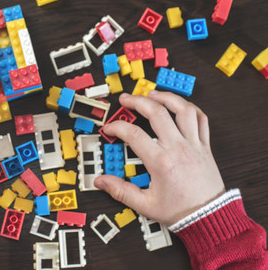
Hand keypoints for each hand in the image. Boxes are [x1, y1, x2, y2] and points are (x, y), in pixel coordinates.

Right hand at [94, 91, 224, 224]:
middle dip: (137, 101)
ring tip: (152, 94)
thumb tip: (101, 181)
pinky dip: (190, 107)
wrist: (210, 218)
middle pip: (156, 112)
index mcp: (161, 162)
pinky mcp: (205, 146)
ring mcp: (193, 144)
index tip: (109, 129)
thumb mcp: (145, 204)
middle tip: (126, 99)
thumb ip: (120, 191)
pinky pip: (200, 118)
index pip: (133, 134)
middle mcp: (178, 148)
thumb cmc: (180, 211)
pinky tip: (179, 105)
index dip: (117, 127)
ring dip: (166, 97)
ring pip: (182, 109)